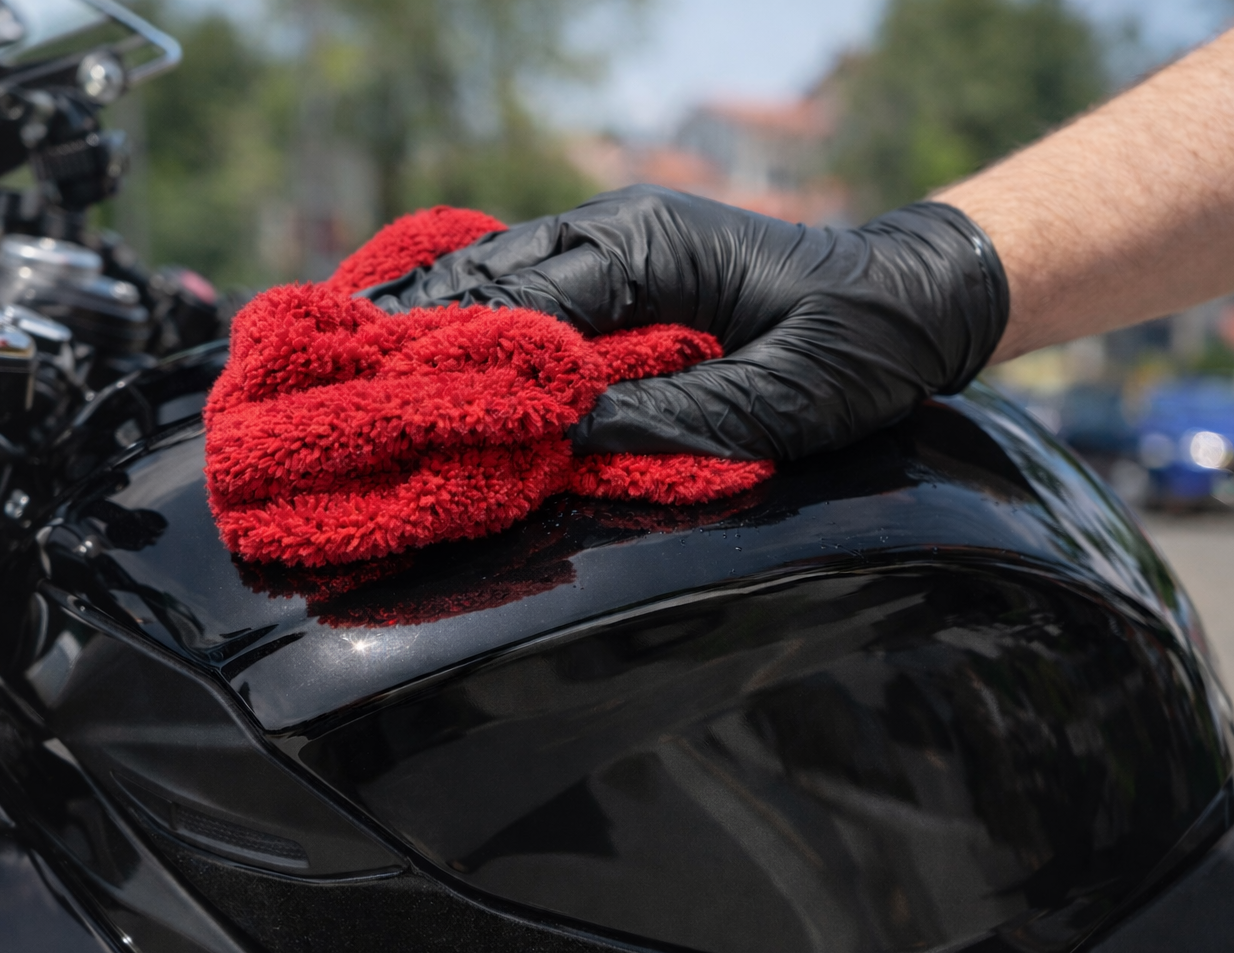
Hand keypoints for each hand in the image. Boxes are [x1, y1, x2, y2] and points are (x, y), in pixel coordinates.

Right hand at [362, 185, 1008, 461]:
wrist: (915, 298)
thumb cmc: (861, 343)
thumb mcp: (785, 396)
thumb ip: (679, 419)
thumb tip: (567, 438)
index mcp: (648, 247)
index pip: (518, 301)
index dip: (441, 349)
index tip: (368, 389)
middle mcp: (616, 233)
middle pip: (484, 279)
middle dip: (404, 329)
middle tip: (318, 374)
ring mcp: (615, 248)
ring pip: (493, 280)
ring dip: (424, 323)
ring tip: (341, 365)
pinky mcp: (622, 277)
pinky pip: (527, 296)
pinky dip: (468, 323)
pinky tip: (417, 352)